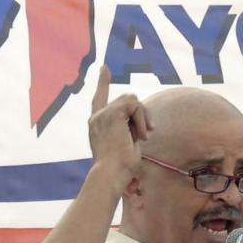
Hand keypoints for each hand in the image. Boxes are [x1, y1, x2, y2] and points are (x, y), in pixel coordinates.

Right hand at [87, 66, 153, 189]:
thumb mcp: (127, 144)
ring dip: (143, 118)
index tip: (104, 68)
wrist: (111, 174)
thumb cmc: (120, 168)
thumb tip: (145, 120)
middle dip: (141, 115)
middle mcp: (97, 116)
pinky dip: (142, 118)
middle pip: (128, 99)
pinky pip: (135, 105)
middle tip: (144, 135)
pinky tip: (141, 134)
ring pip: (133, 100)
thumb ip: (131, 129)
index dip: (103, 82)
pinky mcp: (112, 114)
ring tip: (142, 136)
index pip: (100, 98)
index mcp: (98, 123)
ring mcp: (103, 114)